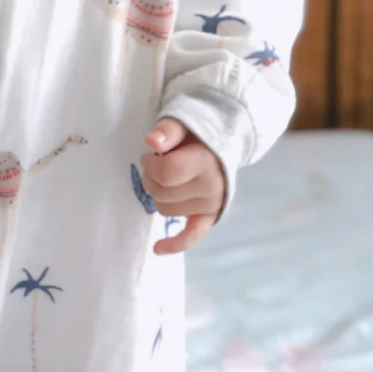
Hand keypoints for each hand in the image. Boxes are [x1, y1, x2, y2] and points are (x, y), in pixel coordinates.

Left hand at [139, 117, 226, 254]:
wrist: (224, 145)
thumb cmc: (198, 134)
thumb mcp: (183, 123)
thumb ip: (168, 130)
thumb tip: (151, 142)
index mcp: (205, 163)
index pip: (166, 173)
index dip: (150, 165)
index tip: (148, 156)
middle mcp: (210, 188)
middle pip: (162, 194)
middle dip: (151, 179)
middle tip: (156, 165)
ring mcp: (211, 205)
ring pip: (166, 210)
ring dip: (159, 195)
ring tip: (168, 179)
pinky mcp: (210, 217)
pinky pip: (192, 236)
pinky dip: (175, 243)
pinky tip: (158, 248)